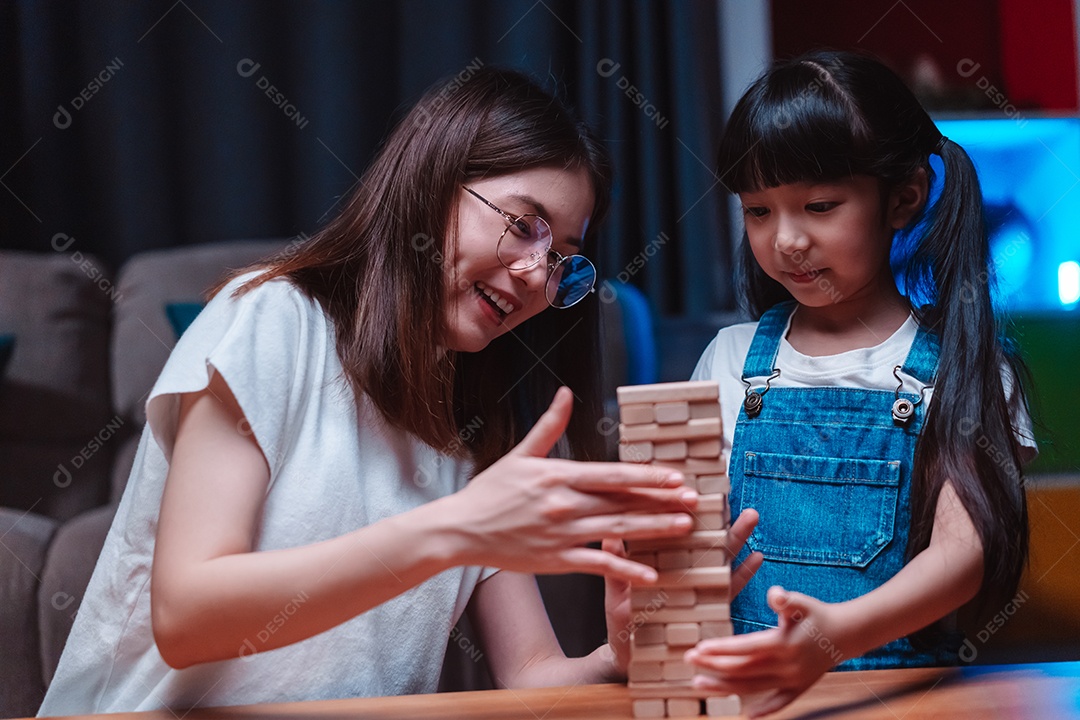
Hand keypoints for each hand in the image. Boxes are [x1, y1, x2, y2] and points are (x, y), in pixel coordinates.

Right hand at [443, 387, 697, 582]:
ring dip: (653, 529)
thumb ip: (549, 427)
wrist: (460, 530)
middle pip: (622, 501)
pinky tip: (649, 574)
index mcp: (559, 476)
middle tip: (694, 501)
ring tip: (683, 527)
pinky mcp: (557, 560)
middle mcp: (565, 504)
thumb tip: (566, 393)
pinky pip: (598, 565)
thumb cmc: (489, 492)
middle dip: (662, 501)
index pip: (613, 474)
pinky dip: (625, 570)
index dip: (647, 476)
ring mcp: (563, 534)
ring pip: (617, 530)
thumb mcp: (520, 455)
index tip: (675, 476)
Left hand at [601, 509, 763, 678]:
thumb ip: (617, 565)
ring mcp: (698, 588)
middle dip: (717, 517)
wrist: (630, 657)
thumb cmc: (622, 623)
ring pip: (719, 558)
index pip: (672, 530)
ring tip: (750, 517)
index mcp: (659, 561)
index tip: (693, 485)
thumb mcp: (616, 593)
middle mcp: (682, 570)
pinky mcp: (708, 609)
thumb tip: (609, 535)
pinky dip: (743, 574)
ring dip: (736, 538)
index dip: (682, 508)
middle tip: (731, 494)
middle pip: (701, 539)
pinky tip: (756, 558)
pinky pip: (728, 590)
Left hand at [685, 587, 842, 716]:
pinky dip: (763, 710)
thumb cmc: (818, 614)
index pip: (745, 649)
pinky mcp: (799, 689)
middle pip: (742, 670)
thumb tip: (775, 594)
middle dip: (713, 666)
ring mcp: (793, 681)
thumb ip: (787, 599)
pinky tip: (746, 714)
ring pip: (752, 688)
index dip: (720, 649)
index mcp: (784, 644)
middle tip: (688, 660)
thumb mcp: (803, 602)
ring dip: (723, 688)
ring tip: (697, 684)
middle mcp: (787, 667)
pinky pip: (778, 703)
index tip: (698, 648)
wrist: (847, 633)